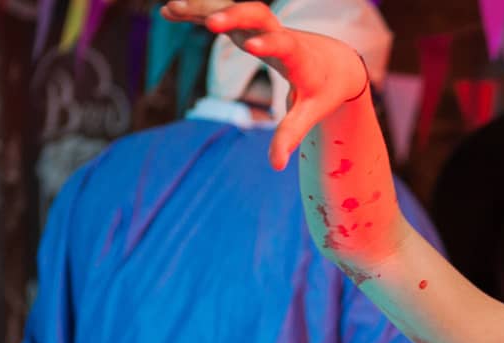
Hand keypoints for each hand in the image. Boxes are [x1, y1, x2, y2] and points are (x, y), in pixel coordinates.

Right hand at [161, 0, 367, 169]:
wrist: (334, 61)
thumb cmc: (322, 89)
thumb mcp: (311, 113)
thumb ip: (291, 134)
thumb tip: (277, 166)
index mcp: (298, 57)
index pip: (285, 45)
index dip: (271, 45)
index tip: (253, 48)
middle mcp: (279, 34)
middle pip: (259, 15)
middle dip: (235, 15)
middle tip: (210, 23)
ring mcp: (262, 28)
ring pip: (235, 8)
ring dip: (206, 7)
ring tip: (172, 8)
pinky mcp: (248, 26)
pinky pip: (222, 13)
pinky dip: (198, 11)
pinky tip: (169, 12)